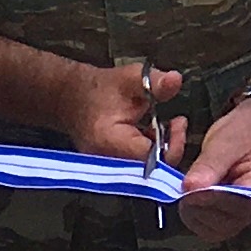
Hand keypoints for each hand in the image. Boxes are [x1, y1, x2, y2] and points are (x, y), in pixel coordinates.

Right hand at [61, 60, 183, 162]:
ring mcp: (108, 170)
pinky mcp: (113, 170)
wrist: (71, 98)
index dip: (171, 144)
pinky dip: (153, 153)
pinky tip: (155, 133)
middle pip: (152, 170)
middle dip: (171, 147)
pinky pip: (141, 168)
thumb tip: (175, 79)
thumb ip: (154, 82)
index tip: (178, 123)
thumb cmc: (98, 90)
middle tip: (177, 124)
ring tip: (169, 125)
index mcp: (109, 142)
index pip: (149, 157)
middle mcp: (106, 163)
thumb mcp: (130, 78)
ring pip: (149, 171)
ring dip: (163, 149)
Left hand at [177, 98, 250, 241]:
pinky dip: (196, 214)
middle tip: (186, 188)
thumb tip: (190, 188)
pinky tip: (192, 196)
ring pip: (217, 229)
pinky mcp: (234, 213)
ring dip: (195, 213)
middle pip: (229, 223)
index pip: (242, 204)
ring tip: (188, 190)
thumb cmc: (250, 128)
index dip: (213, 200)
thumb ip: (209, 164)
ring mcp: (249, 211)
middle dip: (201, 208)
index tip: (191, 190)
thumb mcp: (227, 139)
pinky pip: (213, 225)